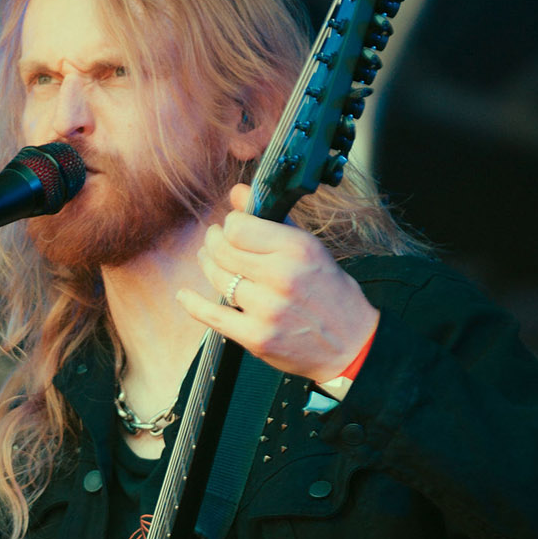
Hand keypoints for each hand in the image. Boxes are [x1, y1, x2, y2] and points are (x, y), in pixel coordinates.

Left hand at [176, 184, 377, 383]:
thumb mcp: (310, 249)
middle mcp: (282, 277)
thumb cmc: (332, 294)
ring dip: (207, 266)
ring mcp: (267, 309)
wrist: (352, 345)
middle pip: (223, 251)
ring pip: (217, 279)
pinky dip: (193, 303)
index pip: (238, 227)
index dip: (230, 225)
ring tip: (207, 260)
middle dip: (213, 242)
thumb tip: (238, 193)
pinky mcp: (257, 337)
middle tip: (214, 241)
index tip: (232, 227)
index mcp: (297, 249)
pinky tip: (185, 295)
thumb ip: (273, 220)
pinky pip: (212, 316)